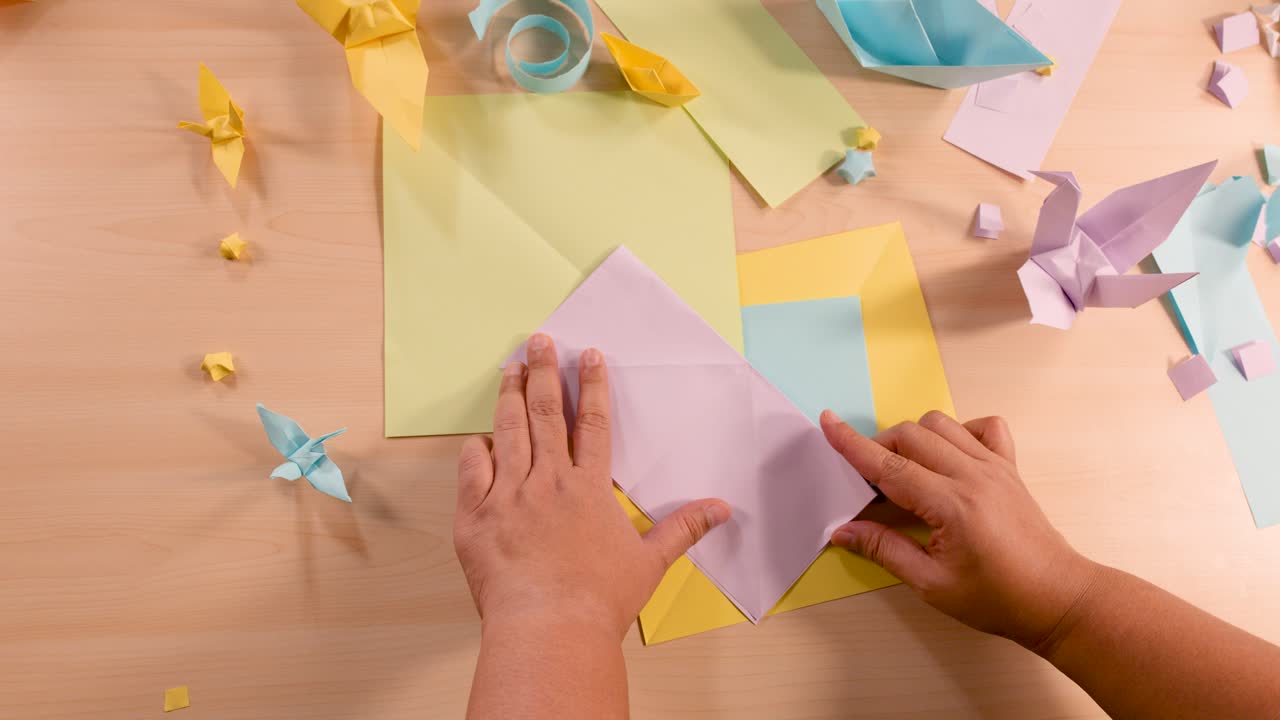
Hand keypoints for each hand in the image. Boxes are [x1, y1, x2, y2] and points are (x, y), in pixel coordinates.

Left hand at [453, 334, 730, 638]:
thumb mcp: (649, 562)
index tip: (588, 355)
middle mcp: (548, 482)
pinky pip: (473, 471)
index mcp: (589, 488)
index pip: (594, 423)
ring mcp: (509, 496)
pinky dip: (477, 450)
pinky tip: (480, 436)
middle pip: (546, 413)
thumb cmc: (598, 600)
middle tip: (538, 341)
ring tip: (509, 368)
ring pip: (509, 432)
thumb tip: (722, 508)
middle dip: (543, 372)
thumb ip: (683, 528)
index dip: (593, 385)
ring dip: (509, 396)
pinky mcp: (476, 517)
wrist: (548, 629)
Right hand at [822, 410, 1100, 650]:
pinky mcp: (1010, 468)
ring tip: (905, 470)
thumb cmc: (998, 598)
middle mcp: (973, 476)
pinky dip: (959, 431)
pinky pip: (983, 427)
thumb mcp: (931, 584)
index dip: (852, 445)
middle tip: (867, 479)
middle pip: (911, 436)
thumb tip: (843, 532)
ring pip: (941, 424)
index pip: (889, 466)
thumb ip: (884, 549)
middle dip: (879, 447)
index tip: (828, 424)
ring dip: (914, 437)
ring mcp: (995, 467)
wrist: (1057, 598)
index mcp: (951, 505)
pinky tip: (949, 457)